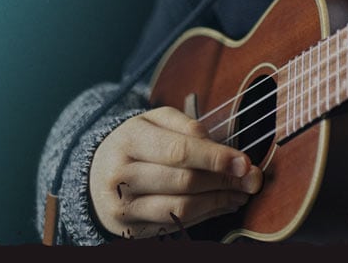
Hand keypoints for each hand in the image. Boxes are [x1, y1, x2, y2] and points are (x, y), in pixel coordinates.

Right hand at [89, 106, 262, 238]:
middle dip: (224, 181)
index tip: (244, 162)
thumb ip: (187, 126)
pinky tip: (223, 204)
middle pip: (184, 181)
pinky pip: (175, 223)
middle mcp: (122, 174)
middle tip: (252, 179)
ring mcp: (124, 205)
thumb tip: (220, 147)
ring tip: (241, 193)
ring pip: (181, 207)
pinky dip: (206, 215)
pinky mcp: (130, 228)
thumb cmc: (137, 142)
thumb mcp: (155, 120)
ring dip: (219, 201)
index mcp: (130, 139)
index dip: (215, 158)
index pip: (178, 151)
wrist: (95, 174)